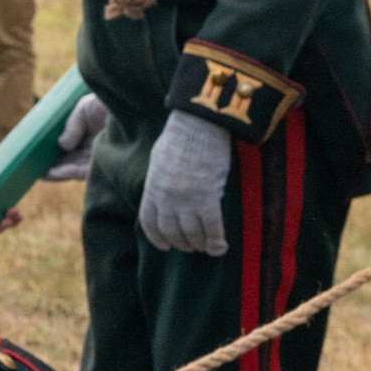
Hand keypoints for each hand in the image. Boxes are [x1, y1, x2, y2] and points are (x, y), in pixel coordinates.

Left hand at [138, 108, 234, 254]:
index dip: (157, 238)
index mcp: (153, 187)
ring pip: (192, 234)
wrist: (198, 123)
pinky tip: (221, 247)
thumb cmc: (182, 136)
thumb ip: (161, 180)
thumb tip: (167, 194)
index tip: (166, 246)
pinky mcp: (208, 197)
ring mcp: (186, 200)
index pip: (150, 222)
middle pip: (171, 232)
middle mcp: (166, 198)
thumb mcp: (160, 159)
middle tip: (192, 246)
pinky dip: (216, 241)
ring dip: (200, 245)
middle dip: (182, 244)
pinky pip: (212, 228)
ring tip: (207, 247)